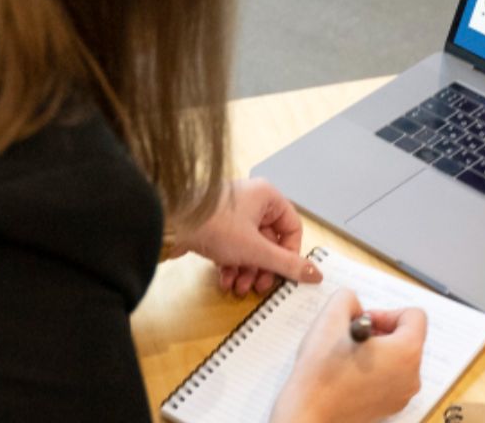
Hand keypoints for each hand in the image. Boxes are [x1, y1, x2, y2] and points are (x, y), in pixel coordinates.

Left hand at [172, 178, 322, 294]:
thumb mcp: (256, 250)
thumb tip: (315, 274)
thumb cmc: (213, 224)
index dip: (290, 253)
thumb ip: (287, 264)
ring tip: (239, 288)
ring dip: (248, 271)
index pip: (291, 227)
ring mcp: (231, 214)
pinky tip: (226, 280)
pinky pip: (233, 248)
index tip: (284, 273)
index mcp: (267, 196)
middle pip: (270, 240)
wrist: (169, 223)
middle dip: (264, 267)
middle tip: (260, 286)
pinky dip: (232, 265)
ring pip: (250, 247)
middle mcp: (251, 201)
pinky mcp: (215, 226)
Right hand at [270, 289, 426, 422]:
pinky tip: (349, 373)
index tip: (364, 321)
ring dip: (377, 350)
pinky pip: (390, 377)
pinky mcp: (390, 407)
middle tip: (353, 335)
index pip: (414, 316)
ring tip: (349, 355)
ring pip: (398, 358)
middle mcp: (412, 376)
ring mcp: (402, 395)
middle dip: (381, 330)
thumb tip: (356, 306)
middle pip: (408, 337)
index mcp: (406, 352)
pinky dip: (374, 369)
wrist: (308, 415)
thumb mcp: (330, 317)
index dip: (387, 312)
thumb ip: (348, 297)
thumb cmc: (320, 373)